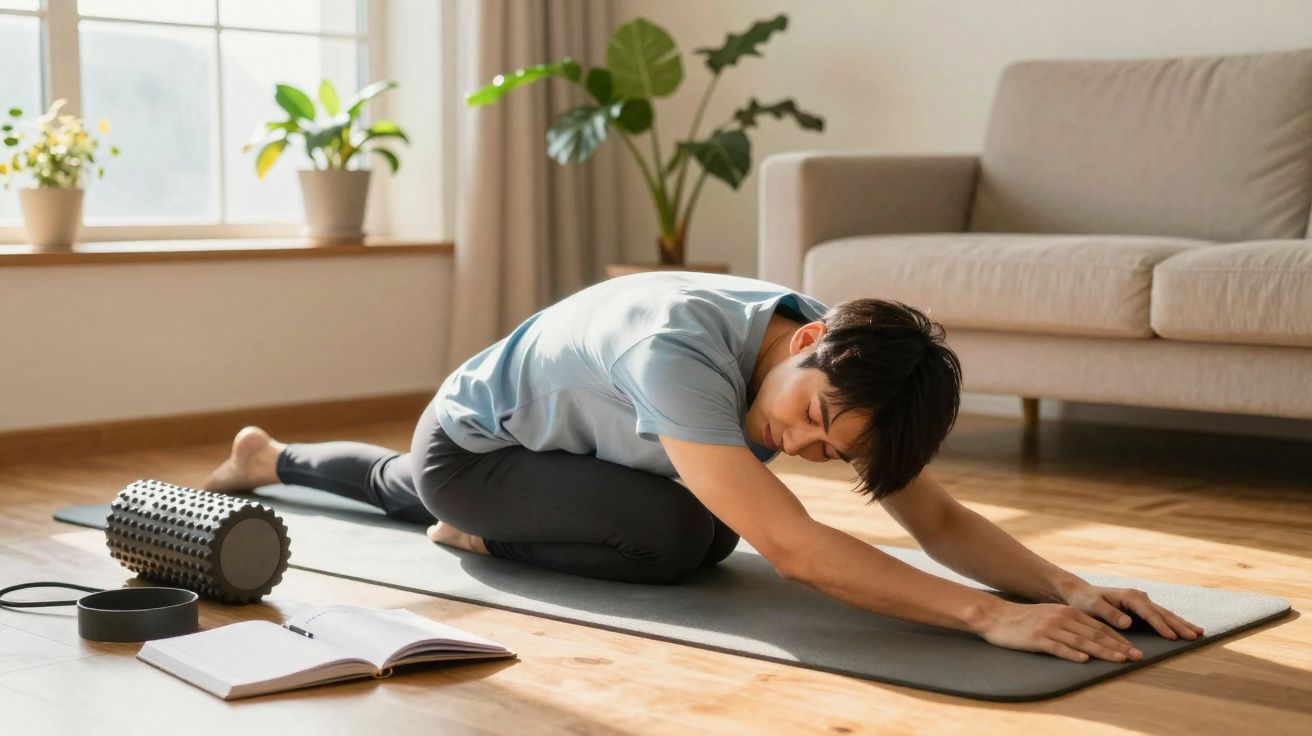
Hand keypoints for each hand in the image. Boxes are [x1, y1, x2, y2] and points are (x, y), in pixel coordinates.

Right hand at [977, 600, 1143, 662]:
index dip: (1118, 639)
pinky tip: (1084, 660)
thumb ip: (1071, 623)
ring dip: (1102, 651)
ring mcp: (1049, 628)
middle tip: (1136, 656)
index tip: (1133, 650)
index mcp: (1067, 612)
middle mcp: (1062, 618)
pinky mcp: (1036, 639)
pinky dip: (1072, 654)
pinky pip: (1057, 647)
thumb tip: (1093, 637)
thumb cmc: (1025, 618)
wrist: (996, 616)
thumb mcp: (1051, 615)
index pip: (1098, 627)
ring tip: (1119, 660)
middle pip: (1094, 634)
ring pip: (1081, 641)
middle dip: (1118, 646)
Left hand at [1061, 583, 1204, 641]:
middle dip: (1179, 625)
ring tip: (1199, 633)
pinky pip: (1162, 616)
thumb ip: (1109, 613)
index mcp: (1129, 596)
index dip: (1160, 625)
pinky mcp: (1143, 608)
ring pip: (1166, 614)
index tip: (1173, 637)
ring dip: (1182, 624)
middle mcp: (1139, 597)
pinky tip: (1188, 629)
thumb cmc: (1085, 601)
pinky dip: (1175, 623)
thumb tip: (1128, 622)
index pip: (1148, 613)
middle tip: (1195, 636)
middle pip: (1162, 613)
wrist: (1081, 593)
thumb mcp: (1092, 606)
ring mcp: (1143, 602)